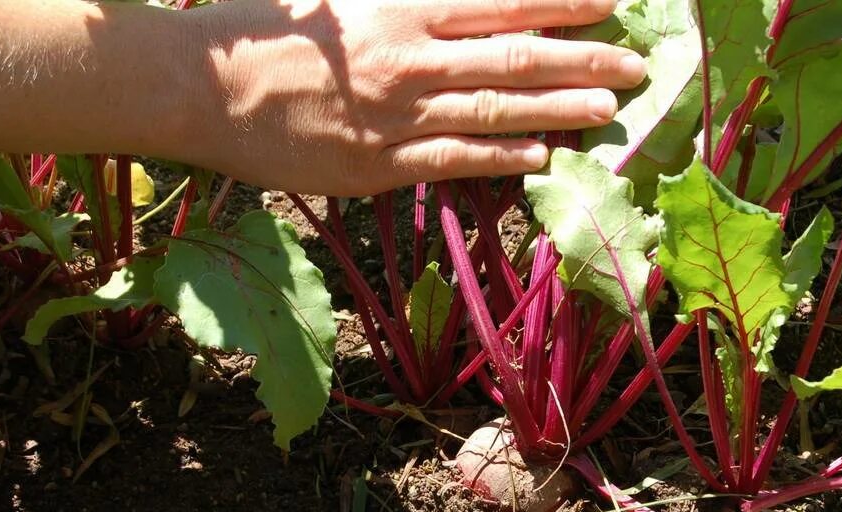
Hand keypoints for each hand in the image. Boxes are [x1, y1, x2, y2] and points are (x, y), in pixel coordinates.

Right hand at [188, 0, 644, 195]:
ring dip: (558, 110)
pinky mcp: (380, 165)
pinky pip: (455, 160)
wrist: (206, 85)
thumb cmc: (269, 27)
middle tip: (635, 68)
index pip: (504, 2)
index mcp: (403, 7)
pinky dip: (502, 157)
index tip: (611, 3)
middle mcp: (412, 58)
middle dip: (582, 60)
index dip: (562, 3)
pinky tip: (543, 157)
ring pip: (495, 110)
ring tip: (607, 110)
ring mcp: (399, 115)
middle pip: (515, 56)